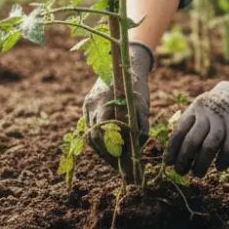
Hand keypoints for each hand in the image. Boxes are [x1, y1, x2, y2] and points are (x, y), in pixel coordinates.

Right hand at [83, 41, 153, 163]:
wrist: (124, 61)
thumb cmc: (136, 84)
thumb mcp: (142, 104)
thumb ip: (140, 125)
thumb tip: (137, 150)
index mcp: (105, 102)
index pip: (104, 134)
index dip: (112, 152)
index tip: (123, 164)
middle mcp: (92, 104)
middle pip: (95, 138)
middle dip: (107, 155)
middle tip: (120, 167)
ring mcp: (87, 104)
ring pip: (91, 135)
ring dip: (103, 150)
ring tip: (116, 160)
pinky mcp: (87, 104)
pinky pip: (90, 127)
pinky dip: (100, 139)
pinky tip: (110, 146)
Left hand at [165, 53, 228, 176]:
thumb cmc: (226, 104)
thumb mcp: (207, 105)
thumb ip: (194, 121)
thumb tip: (176, 149)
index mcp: (198, 106)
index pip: (179, 130)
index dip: (172, 150)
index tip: (168, 163)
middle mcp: (210, 112)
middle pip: (192, 141)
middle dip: (184, 160)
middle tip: (181, 171)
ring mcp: (226, 119)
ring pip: (208, 147)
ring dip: (201, 164)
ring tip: (197, 173)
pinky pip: (228, 150)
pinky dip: (222, 161)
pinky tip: (219, 166)